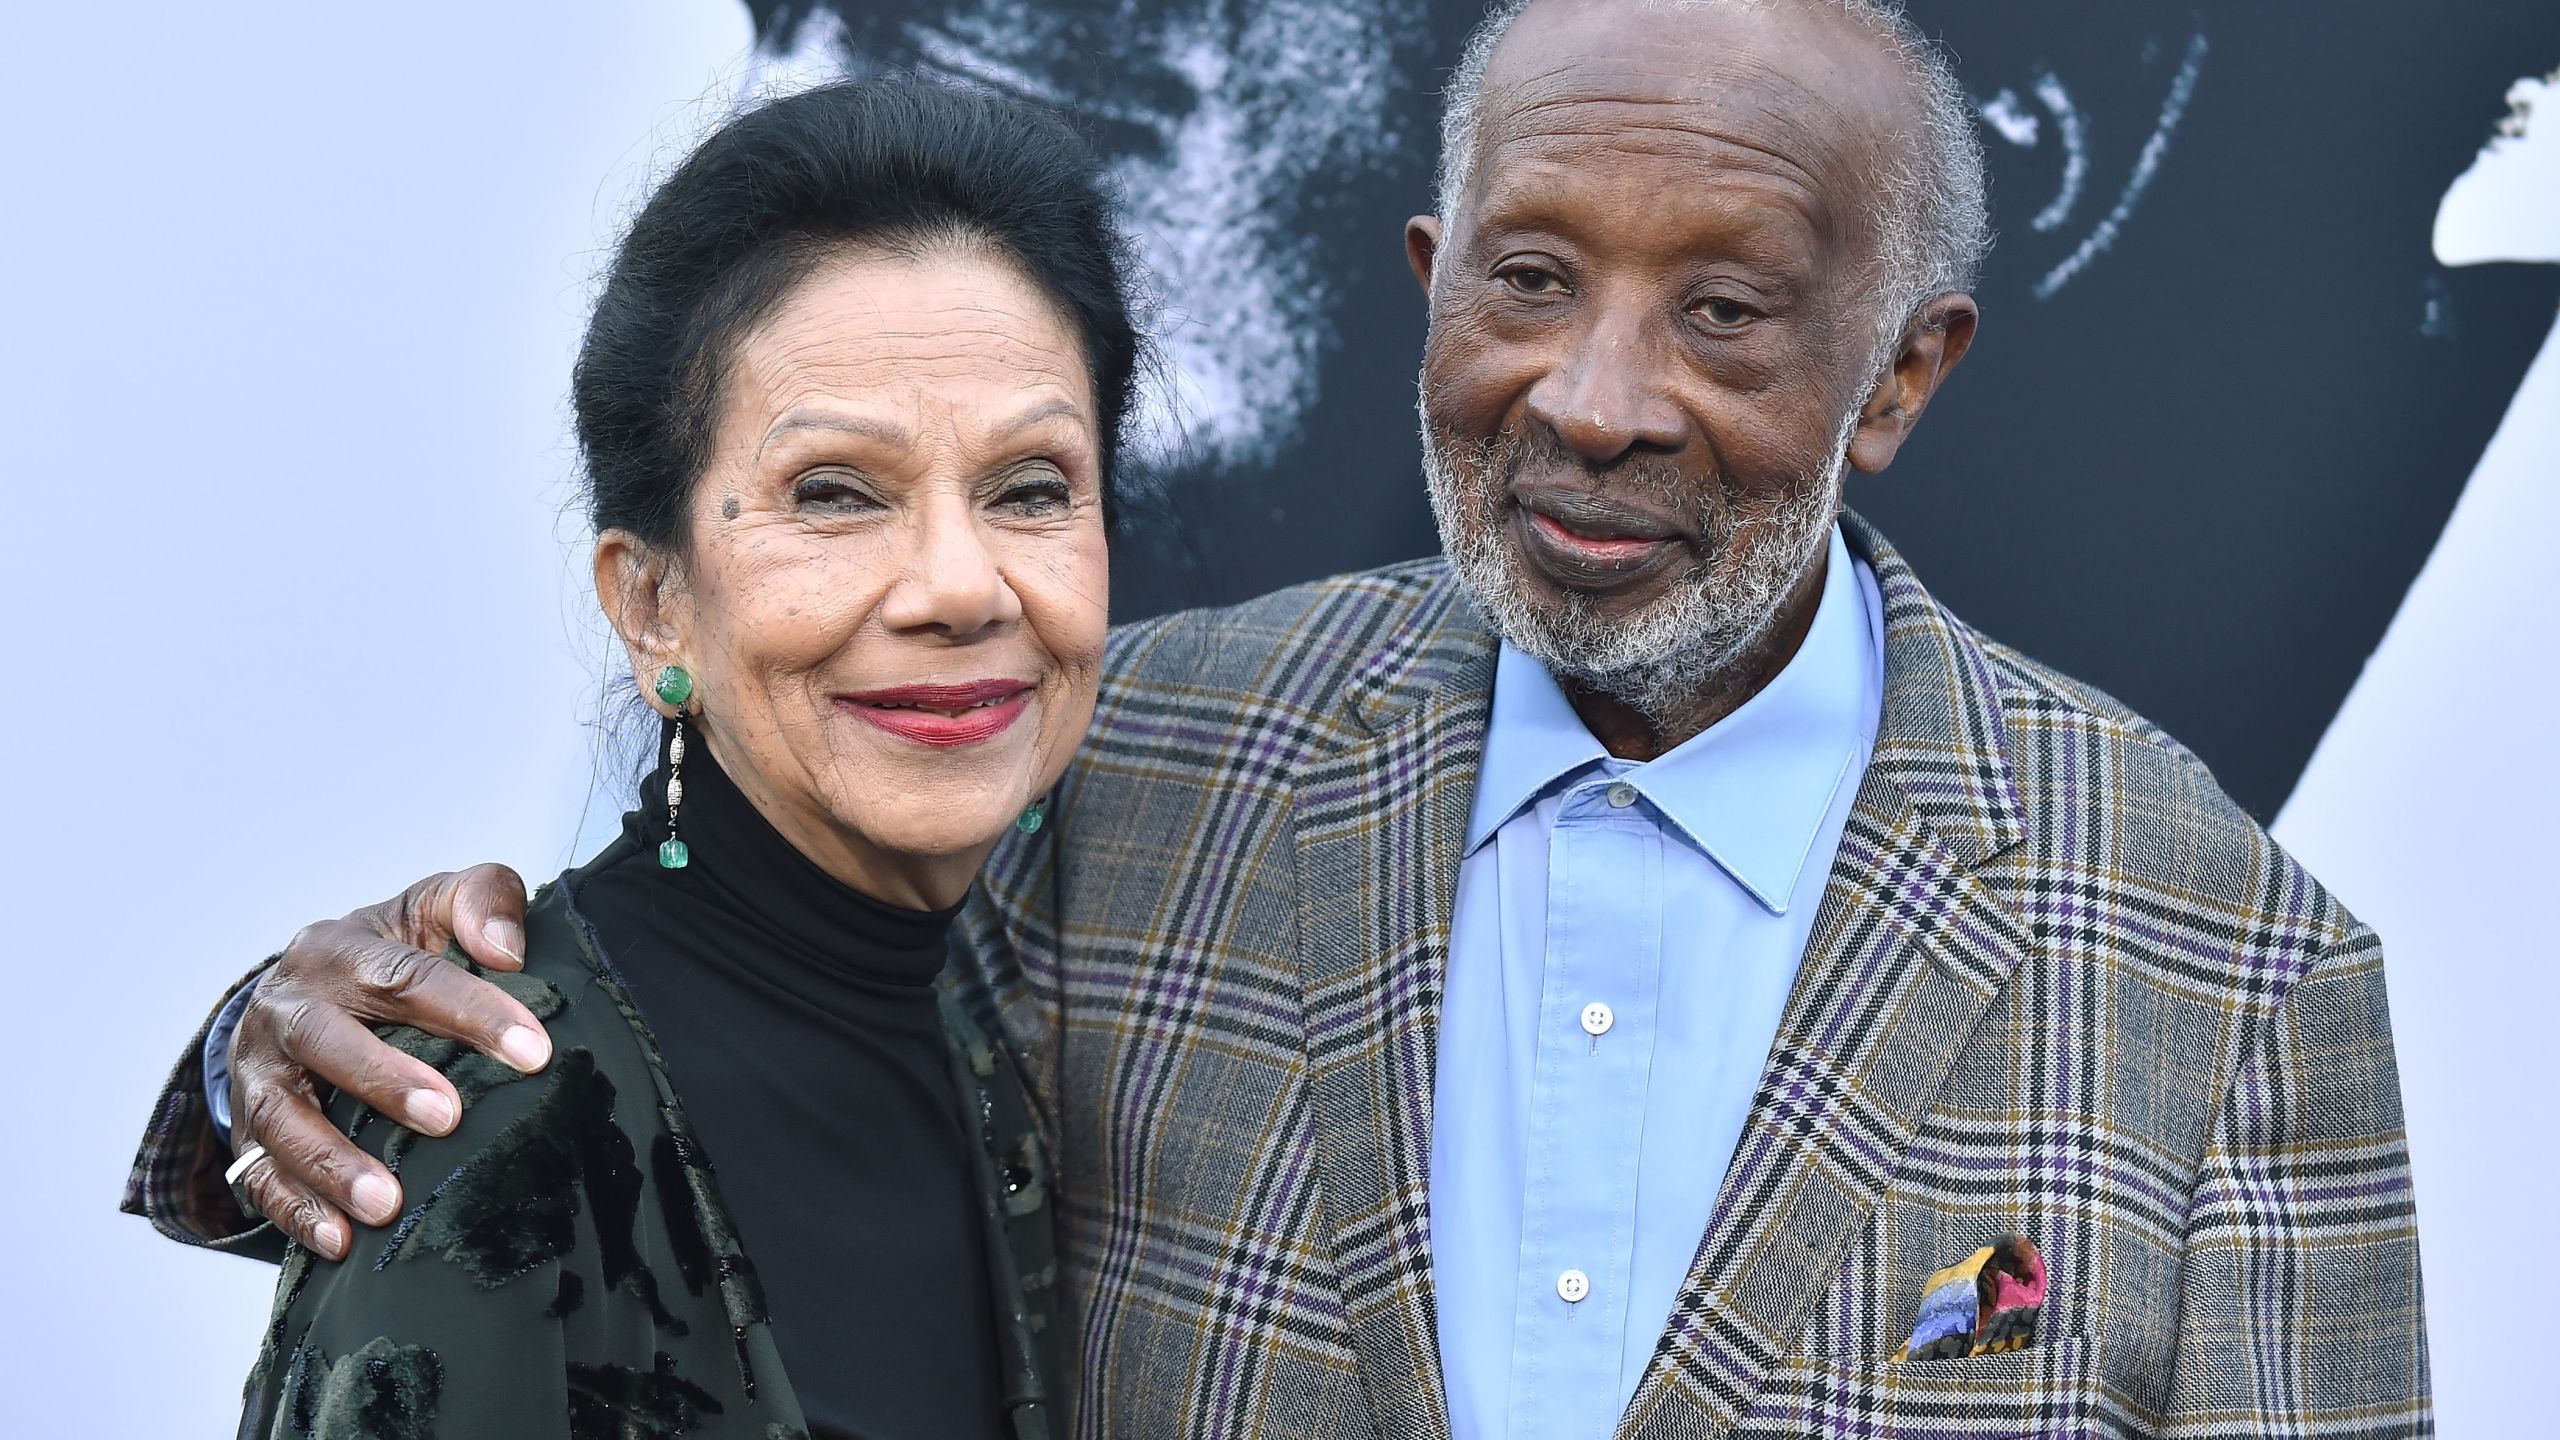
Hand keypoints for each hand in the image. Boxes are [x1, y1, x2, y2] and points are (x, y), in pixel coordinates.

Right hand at [227, 863, 544, 1258]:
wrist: (306, 990)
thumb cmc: (391, 954)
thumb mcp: (435, 909)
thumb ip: (481, 901)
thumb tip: (509, 950)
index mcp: (338, 950)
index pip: (406, 977)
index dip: (471, 1011)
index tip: (533, 1051)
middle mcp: (287, 1006)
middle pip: (326, 1042)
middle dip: (384, 1081)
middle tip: (448, 1118)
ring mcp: (258, 1072)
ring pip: (281, 1117)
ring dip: (331, 1163)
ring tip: (387, 1203)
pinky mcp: (246, 1129)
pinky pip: (257, 1174)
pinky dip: (295, 1210)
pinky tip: (338, 1242)